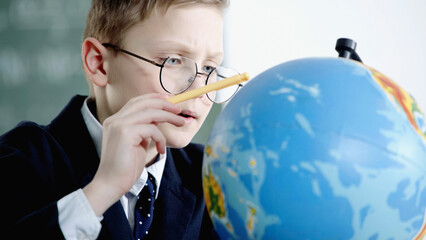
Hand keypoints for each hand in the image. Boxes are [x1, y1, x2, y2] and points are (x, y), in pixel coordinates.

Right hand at [83, 94, 183, 215]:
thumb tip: (158, 119)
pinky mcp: (125, 133)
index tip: (169, 100)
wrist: (111, 184)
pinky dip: (161, 138)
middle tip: (179, 110)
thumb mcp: (137, 143)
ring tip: (180, 123)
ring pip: (150, 113)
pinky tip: (161, 149)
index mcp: (116, 121)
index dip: (154, 99)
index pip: (136, 102)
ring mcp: (118, 125)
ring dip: (168, 117)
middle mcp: (115, 120)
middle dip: (164, 104)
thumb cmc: (125, 167)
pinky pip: (151, 129)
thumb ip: (144, 130)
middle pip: (144, 103)